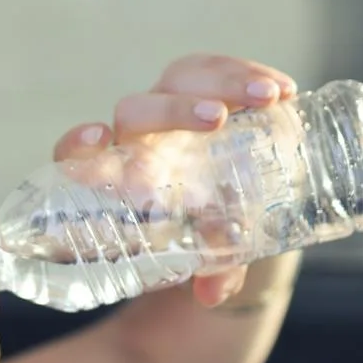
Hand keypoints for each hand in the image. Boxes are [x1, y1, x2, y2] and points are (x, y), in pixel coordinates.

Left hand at [51, 54, 296, 306]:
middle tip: (216, 120)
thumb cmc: (201, 235)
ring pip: (180, 78)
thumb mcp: (207, 255)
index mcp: (120, 177)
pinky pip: (218, 70)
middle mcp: (138, 137)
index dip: (79, 145)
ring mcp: (172, 106)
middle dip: (174, 111)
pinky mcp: (206, 88)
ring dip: (224, 83)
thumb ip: (212, 270)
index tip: (97, 137)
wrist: (233, 211)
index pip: (78, 154)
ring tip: (268, 99)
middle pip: (136, 110)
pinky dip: (249, 74)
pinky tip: (284, 91)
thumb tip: (211, 293)